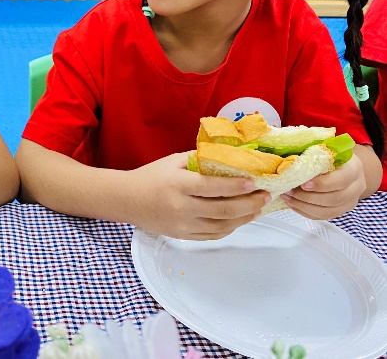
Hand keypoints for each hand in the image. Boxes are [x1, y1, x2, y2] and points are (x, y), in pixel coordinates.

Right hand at [129, 153, 270, 240]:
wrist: (127, 200)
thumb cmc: (151, 176)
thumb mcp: (173, 161)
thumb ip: (199, 159)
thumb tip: (228, 156)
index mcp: (179, 185)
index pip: (213, 188)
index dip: (236, 187)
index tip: (254, 183)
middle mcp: (182, 207)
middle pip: (223, 210)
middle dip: (249, 204)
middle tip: (265, 196)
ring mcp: (183, 225)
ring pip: (222, 226)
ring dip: (244, 218)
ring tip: (257, 208)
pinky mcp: (183, 236)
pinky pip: (213, 235)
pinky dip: (229, 228)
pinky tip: (239, 219)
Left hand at [281, 153, 365, 219]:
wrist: (341, 165)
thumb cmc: (327, 155)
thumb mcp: (322, 148)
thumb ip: (310, 152)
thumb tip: (287, 159)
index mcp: (354, 168)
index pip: (342, 180)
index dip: (322, 184)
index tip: (303, 183)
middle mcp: (356, 187)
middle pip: (334, 199)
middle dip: (307, 197)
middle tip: (288, 191)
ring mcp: (350, 201)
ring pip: (328, 211)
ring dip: (303, 206)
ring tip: (287, 197)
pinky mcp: (340, 211)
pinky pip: (322, 217)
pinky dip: (305, 212)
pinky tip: (292, 204)